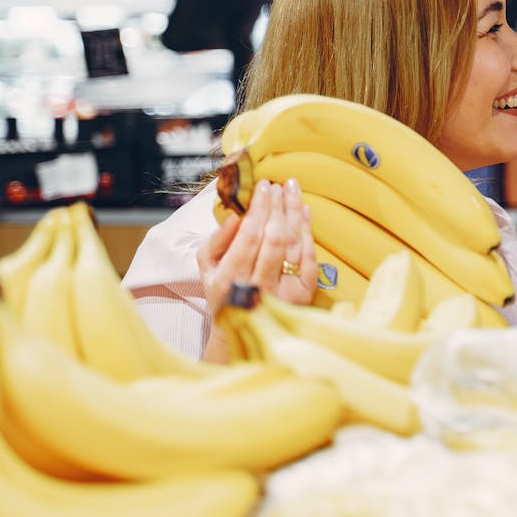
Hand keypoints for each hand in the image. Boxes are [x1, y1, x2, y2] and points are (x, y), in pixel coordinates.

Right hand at [197, 177, 316, 317]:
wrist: (240, 332)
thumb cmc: (222, 290)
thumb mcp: (207, 267)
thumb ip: (217, 240)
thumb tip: (235, 215)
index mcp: (230, 278)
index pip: (249, 236)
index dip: (259, 209)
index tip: (263, 186)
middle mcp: (258, 287)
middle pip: (275, 238)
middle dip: (278, 207)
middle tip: (279, 185)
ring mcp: (282, 293)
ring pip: (294, 246)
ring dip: (294, 214)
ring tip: (292, 190)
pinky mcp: (302, 296)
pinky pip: (309, 260)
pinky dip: (308, 233)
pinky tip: (304, 212)